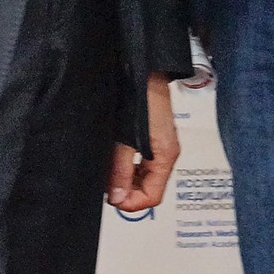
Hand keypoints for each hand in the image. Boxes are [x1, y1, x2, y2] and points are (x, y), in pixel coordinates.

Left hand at [107, 76, 181, 213]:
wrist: (144, 69)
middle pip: (150, 189)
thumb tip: (116, 197)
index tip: (111, 199)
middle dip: (127, 192)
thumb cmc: (140, 96)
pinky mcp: (153, 138)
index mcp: (166, 156)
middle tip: (107, 185)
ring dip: (126, 180)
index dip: (131, 203)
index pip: (153, 197)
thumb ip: (120, 169)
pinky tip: (114, 160)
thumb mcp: (125, 139)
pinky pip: (142, 164)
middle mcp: (166, 154)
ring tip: (109, 171)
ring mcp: (160, 146)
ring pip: (145, 177)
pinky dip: (128, 167)